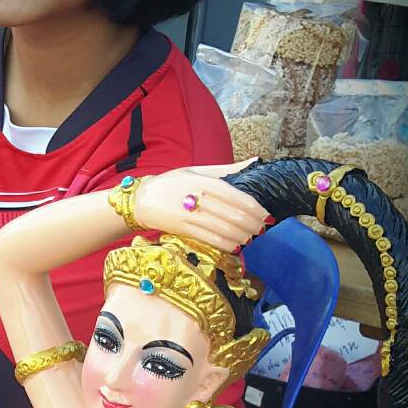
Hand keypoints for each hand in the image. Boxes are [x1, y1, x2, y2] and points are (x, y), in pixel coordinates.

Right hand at [133, 164, 267, 251]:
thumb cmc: (172, 184)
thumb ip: (227, 169)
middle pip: (232, 215)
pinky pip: (210, 240)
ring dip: (242, 236)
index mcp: (202, 181)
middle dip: (252, 224)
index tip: (266, 213)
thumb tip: (255, 162)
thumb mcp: (197, 170)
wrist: (141, 200)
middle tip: (263, 228)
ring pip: (223, 230)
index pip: (234, 195)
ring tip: (253, 237)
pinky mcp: (183, 231)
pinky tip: (237, 245)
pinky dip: (226, 244)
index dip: (253, 207)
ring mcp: (189, 216)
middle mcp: (196, 199)